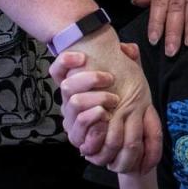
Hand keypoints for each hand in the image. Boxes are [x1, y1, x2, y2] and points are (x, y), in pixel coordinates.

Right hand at [50, 30, 161, 173]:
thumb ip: (128, 63)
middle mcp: (69, 102)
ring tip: (114, 100)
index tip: (82, 56)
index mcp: (76, 86)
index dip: (65, 60)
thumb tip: (129, 48)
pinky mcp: (79, 140)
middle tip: (110, 78)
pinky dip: (95, 123)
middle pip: (67, 85)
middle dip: (90, 79)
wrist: (125, 138)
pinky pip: (80, 131)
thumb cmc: (123, 104)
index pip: (58, 69)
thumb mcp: (128, 81)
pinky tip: (107, 120)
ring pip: (74, 104)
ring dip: (97, 99)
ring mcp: (72, 121)